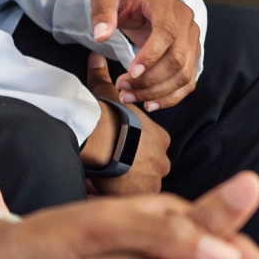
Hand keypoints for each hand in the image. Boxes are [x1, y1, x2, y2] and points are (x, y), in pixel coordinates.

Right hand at [83, 54, 173, 195]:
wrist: (103, 137)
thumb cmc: (107, 115)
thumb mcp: (106, 92)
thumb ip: (103, 76)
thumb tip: (96, 58)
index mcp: (161, 138)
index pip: (153, 148)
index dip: (136, 150)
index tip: (120, 150)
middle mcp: (163, 160)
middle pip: (150, 170)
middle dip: (134, 171)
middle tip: (112, 168)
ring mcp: (154, 180)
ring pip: (142, 187)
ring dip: (127, 187)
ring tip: (107, 182)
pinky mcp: (142, 195)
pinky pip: (132, 201)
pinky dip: (120, 198)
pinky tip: (104, 192)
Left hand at [90, 0, 200, 110]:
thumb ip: (102, 12)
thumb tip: (101, 36)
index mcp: (166, 3)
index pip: (166, 32)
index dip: (151, 56)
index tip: (130, 73)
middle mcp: (185, 21)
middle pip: (178, 58)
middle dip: (149, 80)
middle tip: (122, 87)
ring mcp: (191, 38)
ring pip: (184, 74)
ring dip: (157, 92)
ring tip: (129, 96)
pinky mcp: (191, 53)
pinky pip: (188, 81)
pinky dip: (171, 96)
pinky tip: (149, 103)